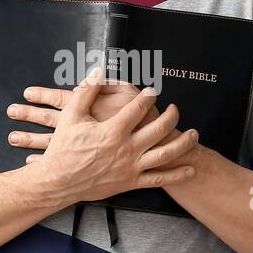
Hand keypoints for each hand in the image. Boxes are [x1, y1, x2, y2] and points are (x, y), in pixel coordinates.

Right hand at [12, 68, 199, 205]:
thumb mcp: (71, 115)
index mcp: (113, 130)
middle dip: (171, 116)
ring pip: (165, 154)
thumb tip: (98, 70)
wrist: (58, 182)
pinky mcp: (130, 182)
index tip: (153, 91)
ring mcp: (131, 167)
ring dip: (183, 143)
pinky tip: (190, 169)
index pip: (138, 108)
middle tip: (175, 109)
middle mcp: (126, 149)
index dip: (148, 97)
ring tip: (193, 133)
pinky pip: (159, 179)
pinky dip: (177, 174)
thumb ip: (86, 91)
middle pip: (159, 129)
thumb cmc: (63, 149)